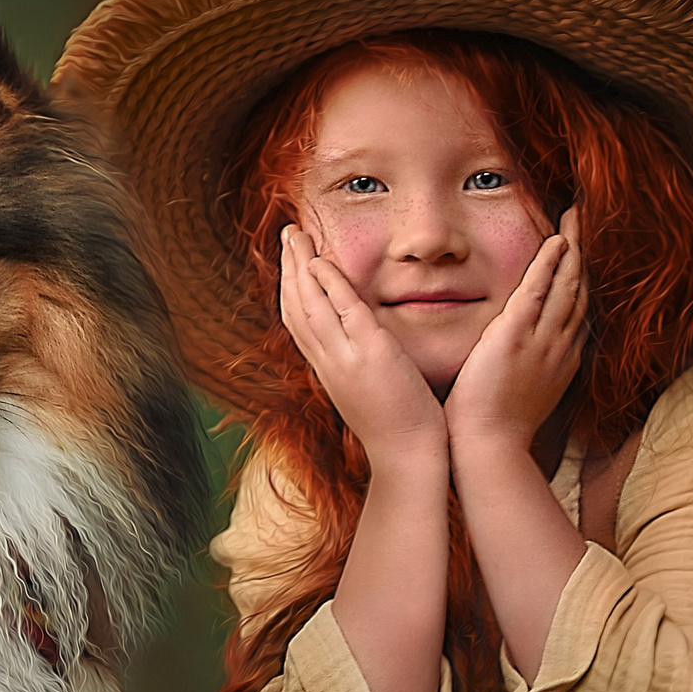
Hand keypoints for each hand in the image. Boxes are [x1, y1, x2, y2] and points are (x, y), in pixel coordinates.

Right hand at [277, 224, 446, 467]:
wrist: (406, 456)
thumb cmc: (395, 427)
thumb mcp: (365, 392)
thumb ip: (355, 365)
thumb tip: (353, 348)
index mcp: (327, 368)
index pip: (298, 321)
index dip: (291, 287)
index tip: (290, 261)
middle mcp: (327, 361)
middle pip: (295, 307)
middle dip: (287, 268)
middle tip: (286, 235)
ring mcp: (345, 358)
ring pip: (310, 304)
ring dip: (300, 266)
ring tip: (295, 235)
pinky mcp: (370, 355)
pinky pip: (343, 311)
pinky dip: (329, 284)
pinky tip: (320, 262)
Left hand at [444, 205, 587, 454]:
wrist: (490, 449)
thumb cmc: (498, 428)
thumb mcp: (523, 392)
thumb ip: (527, 368)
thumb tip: (521, 356)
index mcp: (562, 359)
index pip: (577, 309)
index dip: (582, 277)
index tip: (582, 252)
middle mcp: (560, 347)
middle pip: (579, 290)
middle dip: (584, 252)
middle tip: (587, 219)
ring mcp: (542, 342)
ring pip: (567, 285)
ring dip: (573, 247)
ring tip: (576, 217)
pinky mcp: (516, 337)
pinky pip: (539, 291)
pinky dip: (550, 264)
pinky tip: (556, 240)